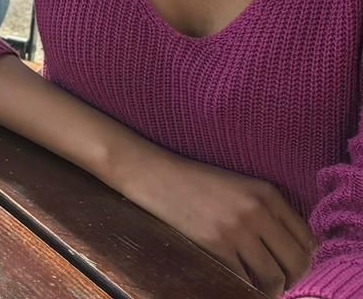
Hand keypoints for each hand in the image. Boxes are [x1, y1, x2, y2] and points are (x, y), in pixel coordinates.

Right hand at [118, 151, 314, 293]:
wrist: (155, 174)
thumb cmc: (196, 181)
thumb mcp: (239, 185)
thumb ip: (267, 209)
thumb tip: (291, 248)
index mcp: (267, 193)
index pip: (308, 238)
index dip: (304, 258)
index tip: (293, 266)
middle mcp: (257, 211)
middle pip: (297, 261)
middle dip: (294, 279)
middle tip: (283, 283)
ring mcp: (236, 229)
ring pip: (274, 277)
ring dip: (272, 289)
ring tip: (263, 288)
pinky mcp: (215, 245)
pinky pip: (244, 279)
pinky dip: (246, 287)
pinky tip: (241, 284)